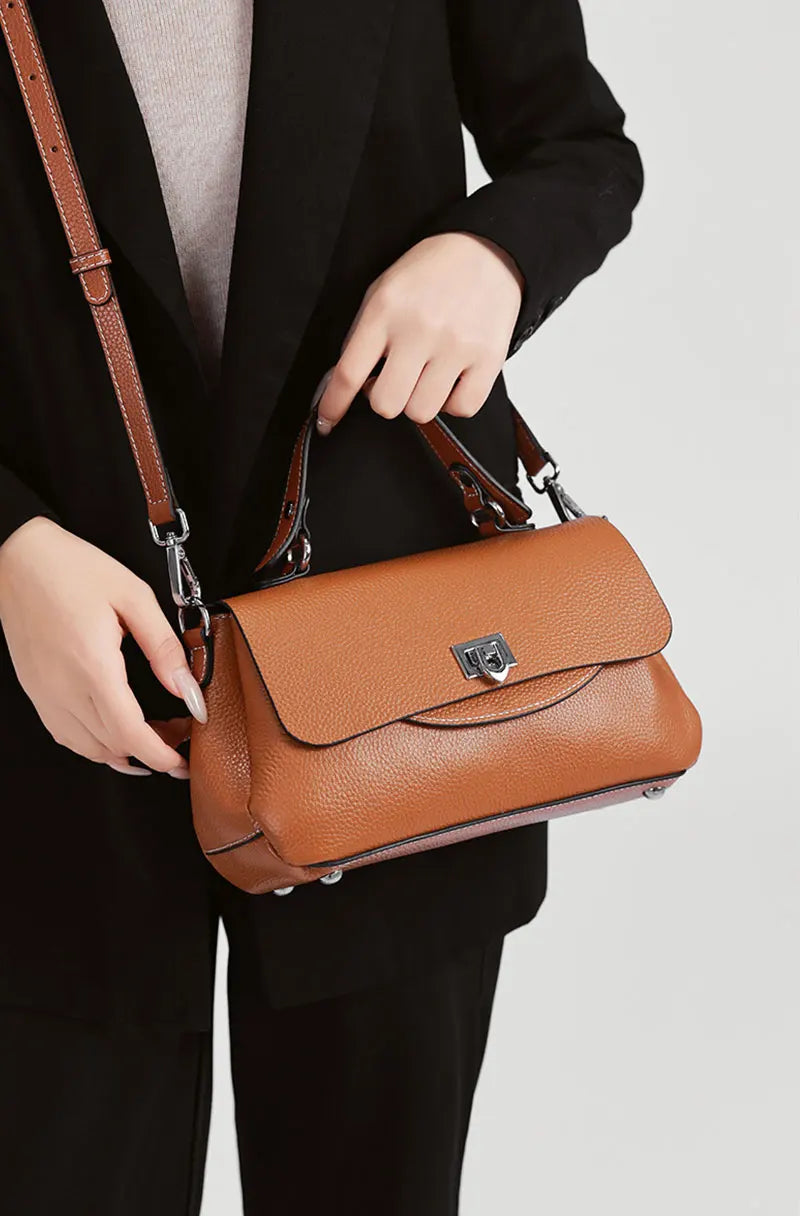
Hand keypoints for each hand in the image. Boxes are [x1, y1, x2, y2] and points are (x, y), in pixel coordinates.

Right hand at [0, 517, 206, 777]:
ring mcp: (45, 693)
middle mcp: (64, 688)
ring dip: (123, 751)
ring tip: (153, 734)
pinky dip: (95, 742)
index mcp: (92, 665)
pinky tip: (115, 730)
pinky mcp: (35, 691)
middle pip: (112, 746)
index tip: (183, 762)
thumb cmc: (72, 568)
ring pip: (88, 747)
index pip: (130, 733)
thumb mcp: (134, 596)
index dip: (160, 755)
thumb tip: (186, 689)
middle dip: (151, 753)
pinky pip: (66, 734)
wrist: (18, 557)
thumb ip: (164, 647)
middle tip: (179, 738)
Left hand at [317, 232, 523, 431]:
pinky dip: (452, 403)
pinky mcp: (488, 358)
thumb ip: (362, 337)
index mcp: (385, 310)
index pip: (348, 373)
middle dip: (384, 398)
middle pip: (386, 403)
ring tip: (424, 377)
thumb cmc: (429, 274)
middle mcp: (420, 329)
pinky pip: (462, 408)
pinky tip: (449, 382)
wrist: (484, 248)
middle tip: (392, 381)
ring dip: (418, 401)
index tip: (326, 421)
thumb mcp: (382, 292)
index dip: (333, 405)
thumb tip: (343, 384)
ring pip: (421, 411)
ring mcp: (456, 346)